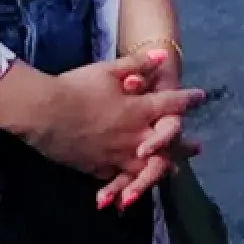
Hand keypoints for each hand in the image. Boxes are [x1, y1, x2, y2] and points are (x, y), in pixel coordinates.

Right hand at [24, 51, 204, 191]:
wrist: (42, 112)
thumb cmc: (76, 87)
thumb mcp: (108, 70)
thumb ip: (138, 64)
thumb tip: (163, 56)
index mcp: (140, 110)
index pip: (172, 104)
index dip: (187, 100)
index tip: (200, 97)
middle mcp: (134, 136)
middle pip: (167, 144)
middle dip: (183, 145)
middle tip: (197, 148)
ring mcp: (116, 155)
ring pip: (147, 167)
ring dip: (162, 168)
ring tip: (174, 171)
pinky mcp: (97, 167)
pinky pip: (118, 178)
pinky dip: (129, 183)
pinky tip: (133, 187)